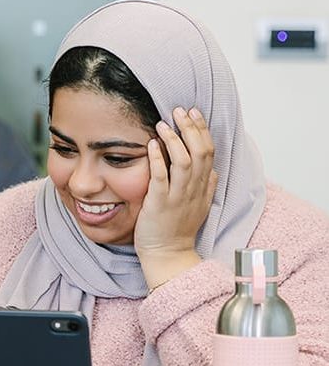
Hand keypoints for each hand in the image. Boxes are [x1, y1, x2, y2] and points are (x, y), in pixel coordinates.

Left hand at [134, 107, 217, 288]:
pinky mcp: (160, 205)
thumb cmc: (178, 229)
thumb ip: (206, 186)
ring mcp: (178, 197)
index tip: (193, 113)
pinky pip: (162, 178)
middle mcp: (195, 190)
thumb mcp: (198, 205)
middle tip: (179, 110)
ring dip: (175, 140)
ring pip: (185, 162)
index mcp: (204, 188)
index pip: (209, 152)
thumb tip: (212, 169)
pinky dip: (158, 160)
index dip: (202, 130)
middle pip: (201, 152)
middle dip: (191, 128)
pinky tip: (152, 145)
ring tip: (164, 123)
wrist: (168, 255)